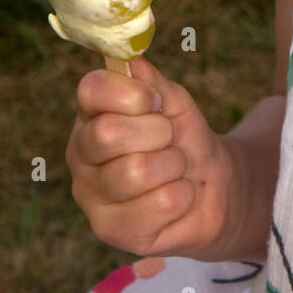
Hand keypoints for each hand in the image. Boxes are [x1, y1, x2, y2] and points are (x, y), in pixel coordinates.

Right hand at [66, 57, 236, 258]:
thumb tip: (130, 61)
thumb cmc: (183, 138)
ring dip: (172, 165)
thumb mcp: (173, 101)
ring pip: (135, 171)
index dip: (132, 93)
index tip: (156, 102)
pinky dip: (182, 195)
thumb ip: (149, 80)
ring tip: (173, 169)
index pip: (91, 90)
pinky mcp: (111, 231)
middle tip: (168, 140)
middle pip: (108, 133)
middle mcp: (80, 154)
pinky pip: (158, 203)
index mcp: (90, 115)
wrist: (212, 186)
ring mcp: (91, 197)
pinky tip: (176, 198)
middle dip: (157, 132)